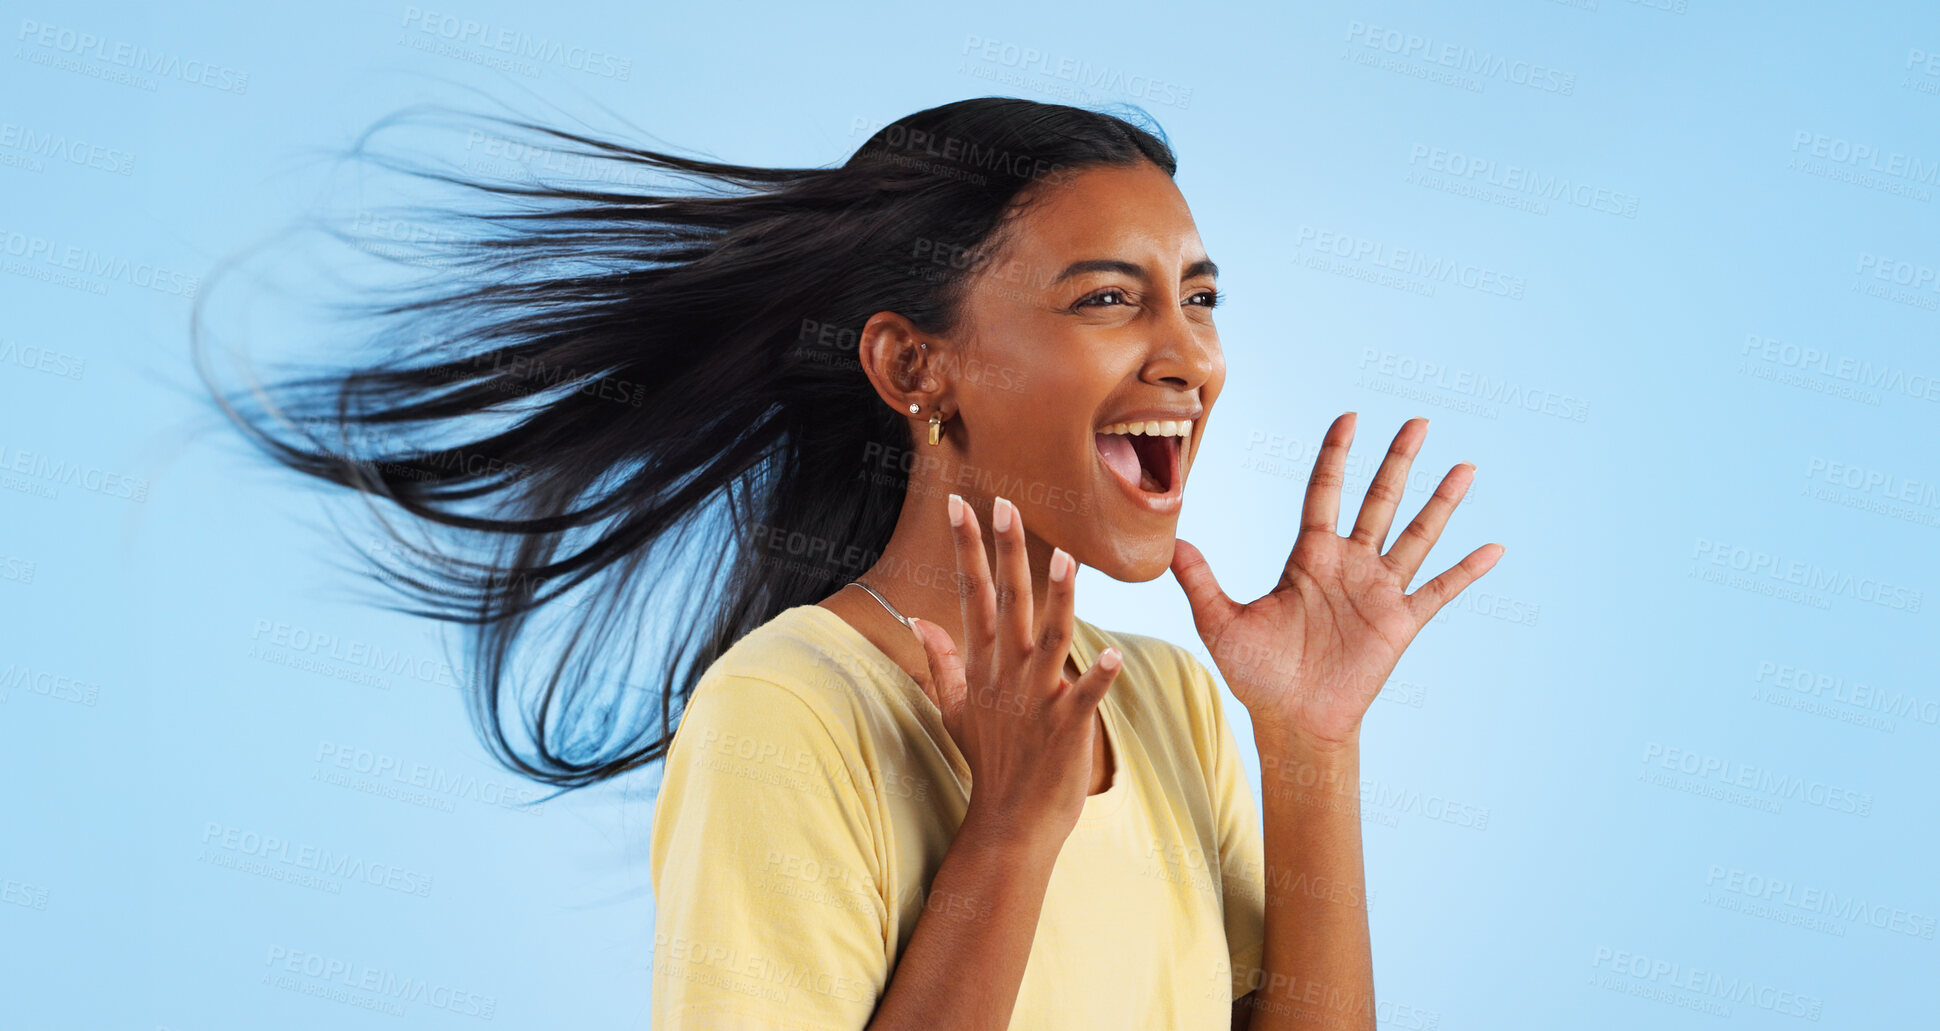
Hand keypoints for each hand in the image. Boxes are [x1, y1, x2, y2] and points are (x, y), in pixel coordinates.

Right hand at [907, 493, 1122, 845]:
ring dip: (1059, 600)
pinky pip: (1084, 696)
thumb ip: (940, 660)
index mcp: (984, 664)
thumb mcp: (954, 708)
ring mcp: (1036, 699)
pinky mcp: (1066, 727)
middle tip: (1006, 505)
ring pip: (1050, 637)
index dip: (967, 547)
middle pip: (1007, 601)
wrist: (1009, 822)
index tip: (960, 504)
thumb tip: (918, 620)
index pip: (972, 593)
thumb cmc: (989, 762)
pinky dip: (1098, 677)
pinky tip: (1115, 656)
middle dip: (1006, 552)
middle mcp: (1008, 673)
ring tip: (1066, 560)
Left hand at [1169, 414, 1502, 747]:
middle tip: (1420, 421)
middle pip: (1379, 500)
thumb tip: (1169, 542)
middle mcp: (1349, 565)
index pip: (1325, 491)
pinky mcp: (1401, 622)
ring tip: (1465, 466)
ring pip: (1416, 534)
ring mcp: (1378, 591)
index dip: (1336, 455)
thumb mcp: (1221, 622)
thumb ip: (1199, 580)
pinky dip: (1467, 570)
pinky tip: (1494, 547)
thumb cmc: (1257, 674)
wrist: (1292, 721)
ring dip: (1442, 501)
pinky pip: (1440, 590)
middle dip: (1398, 460)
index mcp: (1309, 557)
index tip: (1349, 417)